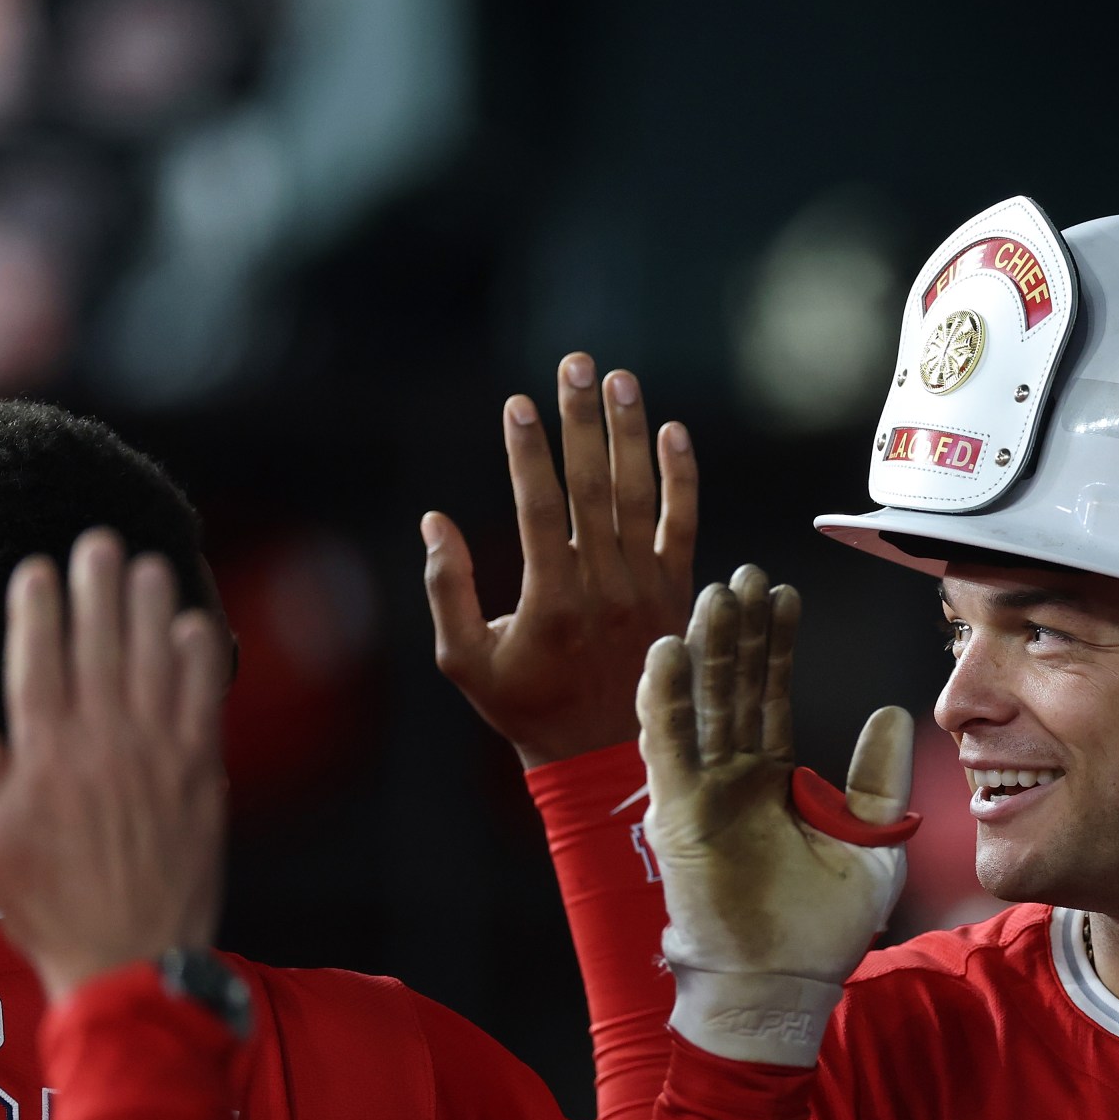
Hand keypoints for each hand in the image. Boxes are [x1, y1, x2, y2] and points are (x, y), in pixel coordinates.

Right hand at [0, 530, 228, 1001]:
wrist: (130, 955)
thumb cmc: (51, 904)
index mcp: (43, 757)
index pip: (37, 662)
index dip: (38, 609)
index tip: (38, 568)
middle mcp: (103, 745)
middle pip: (100, 648)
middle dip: (98, 589)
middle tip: (99, 543)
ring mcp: (159, 757)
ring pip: (154, 665)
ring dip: (152, 610)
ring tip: (148, 565)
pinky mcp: (203, 776)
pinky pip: (203, 704)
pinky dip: (201, 663)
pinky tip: (198, 627)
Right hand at [425, 352, 697, 766]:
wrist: (604, 755)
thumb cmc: (525, 707)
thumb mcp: (466, 661)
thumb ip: (448, 590)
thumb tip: (434, 522)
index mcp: (550, 600)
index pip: (539, 507)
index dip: (528, 452)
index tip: (518, 403)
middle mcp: (604, 586)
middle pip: (592, 486)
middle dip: (581, 419)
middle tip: (575, 363)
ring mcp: (647, 587)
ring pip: (639, 495)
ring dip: (629, 433)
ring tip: (620, 379)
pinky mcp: (678, 592)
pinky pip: (684, 525)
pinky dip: (682, 478)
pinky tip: (673, 432)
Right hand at [640, 566, 913, 1065]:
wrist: (785, 984)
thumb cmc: (824, 926)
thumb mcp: (872, 840)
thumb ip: (877, 777)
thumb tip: (893, 712)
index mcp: (770, 778)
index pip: (770, 694)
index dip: (776, 645)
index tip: (784, 593)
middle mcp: (730, 778)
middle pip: (732, 686)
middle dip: (737, 630)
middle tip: (743, 574)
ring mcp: (700, 794)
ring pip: (700, 705)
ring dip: (704, 650)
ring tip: (712, 595)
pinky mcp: (677, 815)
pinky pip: (668, 746)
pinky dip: (667, 699)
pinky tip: (669, 651)